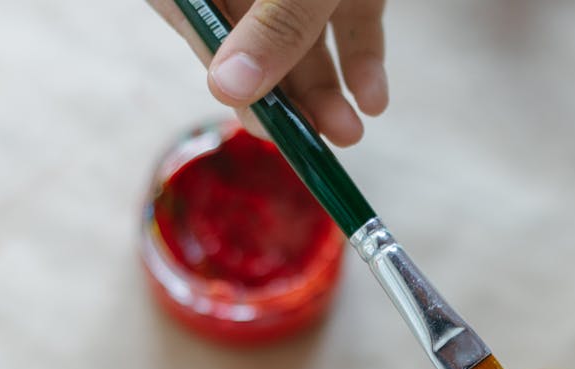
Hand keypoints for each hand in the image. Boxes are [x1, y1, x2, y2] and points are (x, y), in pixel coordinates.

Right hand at [149, 0, 388, 146]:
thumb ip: (274, 23)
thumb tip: (230, 88)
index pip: (202, 31)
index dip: (234, 86)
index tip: (266, 127)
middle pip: (255, 47)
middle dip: (291, 99)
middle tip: (316, 140)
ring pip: (304, 43)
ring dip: (327, 92)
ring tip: (350, 130)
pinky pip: (346, 25)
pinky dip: (360, 62)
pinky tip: (372, 97)